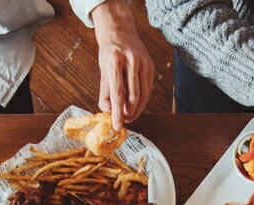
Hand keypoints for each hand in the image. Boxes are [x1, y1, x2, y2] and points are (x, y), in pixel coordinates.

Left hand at [93, 0, 153, 128]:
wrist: (120, 30)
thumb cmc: (109, 51)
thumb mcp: (102, 68)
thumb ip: (104, 91)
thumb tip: (107, 111)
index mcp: (115, 61)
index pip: (117, 93)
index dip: (117, 113)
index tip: (117, 126)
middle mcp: (131, 61)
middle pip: (133, 96)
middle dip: (128, 113)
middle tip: (123, 121)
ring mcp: (143, 62)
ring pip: (143, 95)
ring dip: (136, 109)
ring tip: (129, 116)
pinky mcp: (150, 66)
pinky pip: (148, 89)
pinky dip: (142, 100)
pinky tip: (135, 104)